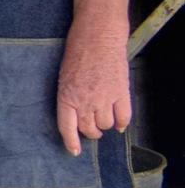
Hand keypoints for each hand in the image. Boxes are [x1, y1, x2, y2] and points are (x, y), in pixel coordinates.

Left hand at [55, 23, 132, 155]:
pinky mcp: (121, 92)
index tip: (74, 151)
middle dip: (90, 133)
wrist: (98, 36)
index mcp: (66, 96)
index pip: (67, 127)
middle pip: (88, 129)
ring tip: (103, 120)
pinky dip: (122, 123)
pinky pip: (124, 117)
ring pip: (106, 125)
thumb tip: (74, 115)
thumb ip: (69, 96)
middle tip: (91, 130)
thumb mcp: (64, 76)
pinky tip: (119, 123)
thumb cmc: (76, 52)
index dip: (71, 142)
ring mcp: (104, 98)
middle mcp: (85, 100)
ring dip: (105, 126)